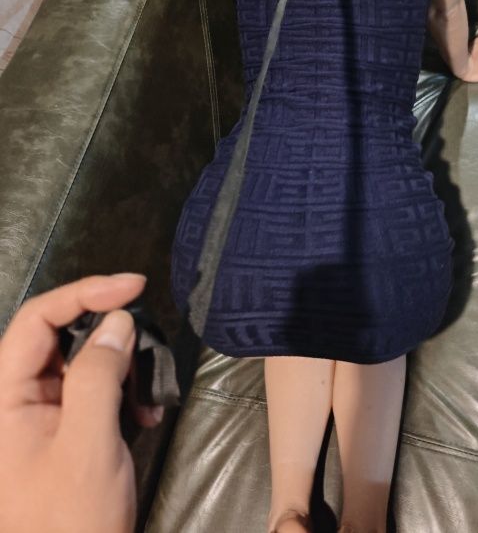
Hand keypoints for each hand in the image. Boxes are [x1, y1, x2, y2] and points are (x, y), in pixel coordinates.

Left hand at [0, 273, 159, 532]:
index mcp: (2, 399)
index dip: (85, 292)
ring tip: (147, 392)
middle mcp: (13, 401)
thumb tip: (116, 322)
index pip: (37, 320)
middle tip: (147, 340)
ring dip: (120, 366)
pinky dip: (121, 392)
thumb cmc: (69, 524)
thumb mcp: (87, 445)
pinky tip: (142, 413)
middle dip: (108, 333)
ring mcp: (36, 417)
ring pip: (80, 360)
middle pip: (58, 335)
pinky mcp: (60, 431)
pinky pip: (90, 389)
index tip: (132, 285)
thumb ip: (98, 374)